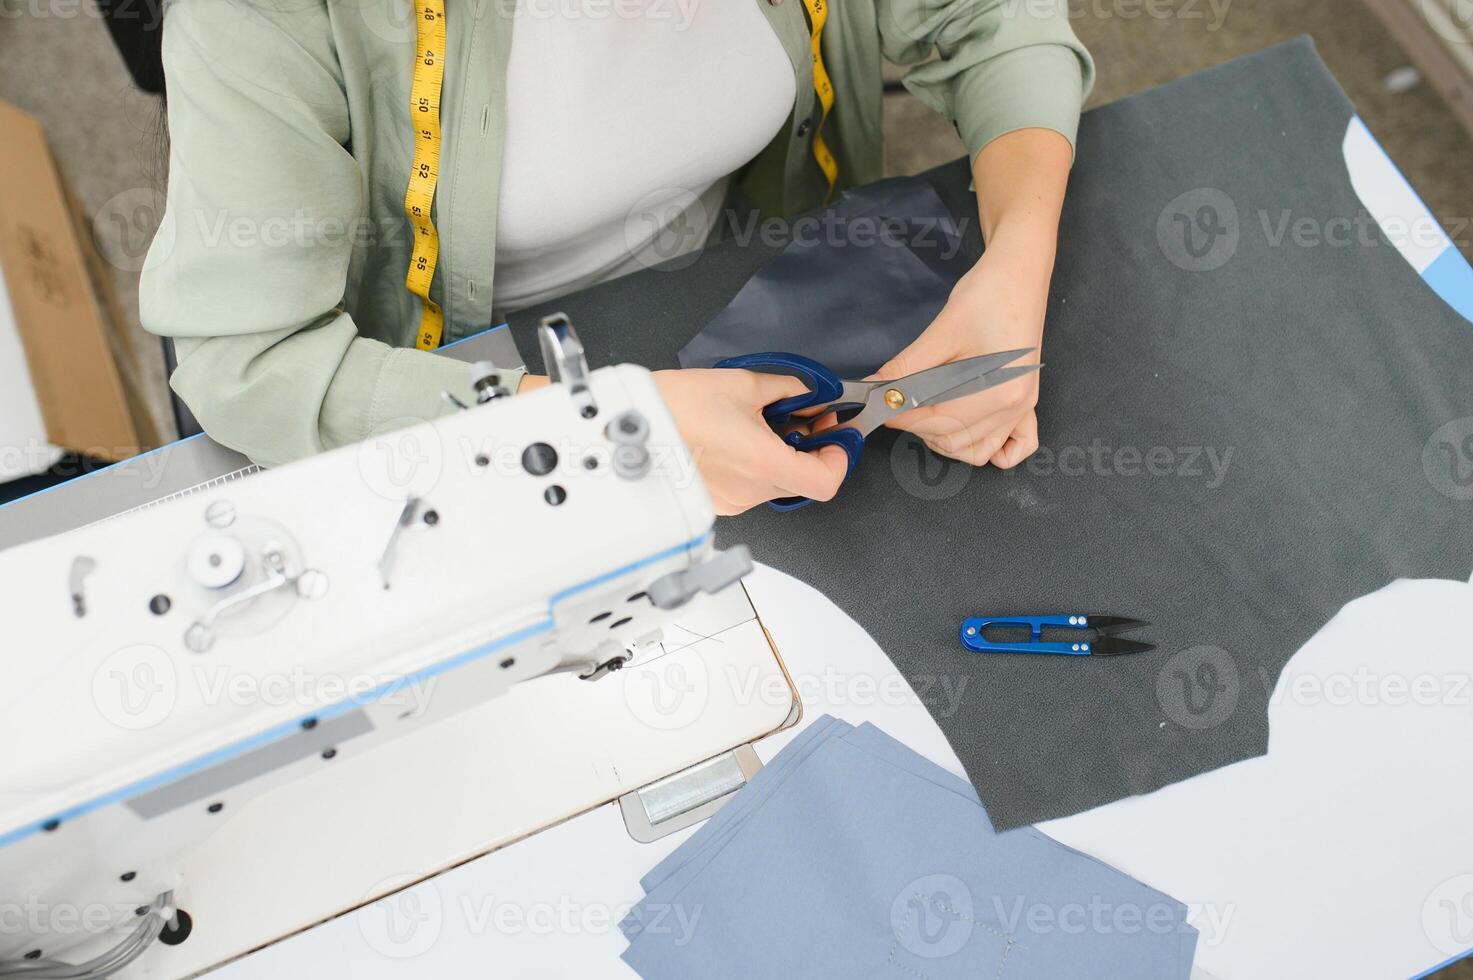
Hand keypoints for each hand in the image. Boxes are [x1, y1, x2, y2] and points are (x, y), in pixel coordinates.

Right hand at [654, 368, 848, 514]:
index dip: (838, 460)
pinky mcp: (715, 502)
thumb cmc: (676, 406)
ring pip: (774, 484)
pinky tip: (740, 439)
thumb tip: (805, 393)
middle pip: (801, 481)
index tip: (835, 439)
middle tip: (806, 418)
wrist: (631, 424)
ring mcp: (732, 501)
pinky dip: (755, 466)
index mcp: (764, 464)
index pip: (825, 483)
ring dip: (781, 456)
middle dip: (810, 449)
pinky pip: (748, 487)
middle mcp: (750, 491)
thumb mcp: (742, 384)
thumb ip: (786, 390)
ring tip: (764, 423)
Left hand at [871, 127, 1071, 468]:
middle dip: (917, 426)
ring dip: (943, 440)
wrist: (1019, 273)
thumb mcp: (942, 331)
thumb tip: (876, 387)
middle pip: (953, 439)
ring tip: (921, 412)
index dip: (901, 416)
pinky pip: (1010, 447)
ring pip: (975, 449)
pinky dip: (988, 449)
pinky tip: (965, 430)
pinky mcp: (1025, 402)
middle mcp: (1013, 406)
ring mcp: (1023, 407)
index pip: (937, 419)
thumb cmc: (986, 295)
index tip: (876, 406)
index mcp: (996, 391)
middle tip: (894, 402)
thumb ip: (908, 366)